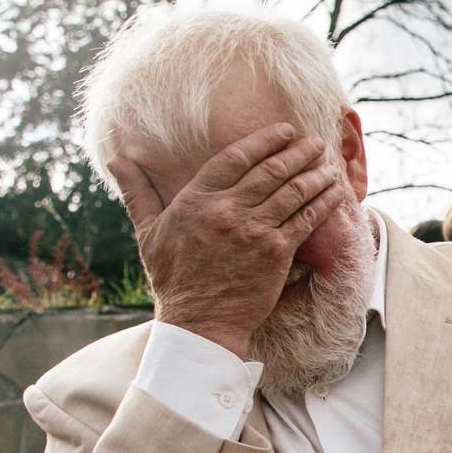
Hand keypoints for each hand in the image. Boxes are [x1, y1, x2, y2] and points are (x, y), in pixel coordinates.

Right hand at [106, 123, 349, 358]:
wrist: (198, 322)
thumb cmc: (172, 278)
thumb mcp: (147, 231)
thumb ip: (137, 192)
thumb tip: (116, 159)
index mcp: (196, 200)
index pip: (235, 158)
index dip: (263, 141)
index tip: (283, 130)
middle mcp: (227, 210)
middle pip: (270, 170)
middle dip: (297, 152)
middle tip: (314, 142)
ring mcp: (254, 231)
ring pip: (292, 192)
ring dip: (314, 175)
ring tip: (328, 163)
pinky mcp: (276, 252)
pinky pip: (305, 220)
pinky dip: (323, 204)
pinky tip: (336, 193)